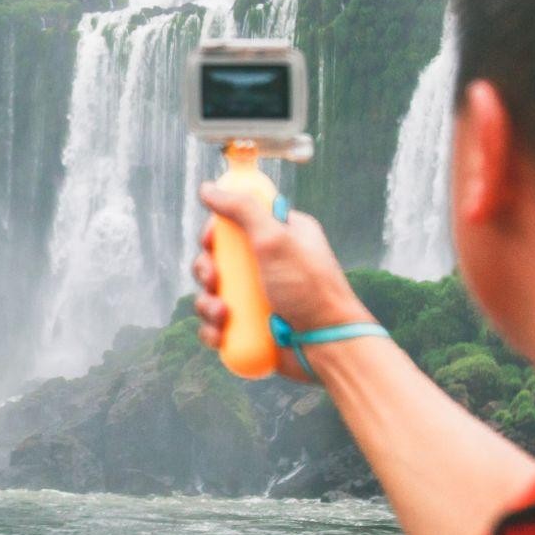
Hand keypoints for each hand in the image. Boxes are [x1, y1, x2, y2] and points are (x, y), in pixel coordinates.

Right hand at [190, 182, 367, 382]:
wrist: (327, 346)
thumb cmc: (310, 290)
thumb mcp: (276, 239)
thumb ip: (243, 209)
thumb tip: (209, 188)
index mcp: (281, 235)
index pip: (237, 221)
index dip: (217, 231)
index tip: (211, 241)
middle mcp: (269, 264)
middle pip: (219, 258)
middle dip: (207, 270)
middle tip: (214, 279)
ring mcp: (259, 296)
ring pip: (213, 292)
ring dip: (207, 303)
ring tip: (222, 313)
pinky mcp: (250, 326)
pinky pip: (217, 323)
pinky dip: (213, 328)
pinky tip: (221, 332)